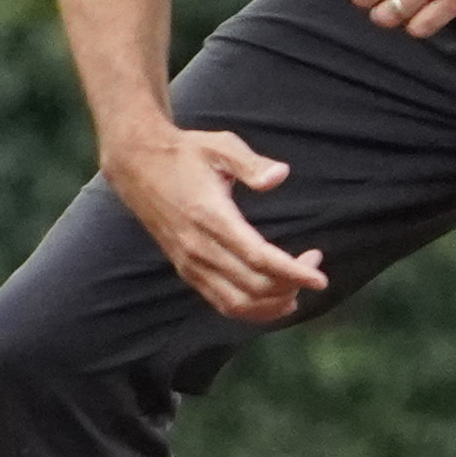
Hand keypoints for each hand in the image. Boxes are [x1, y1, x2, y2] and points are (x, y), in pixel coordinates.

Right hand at [102, 127, 327, 323]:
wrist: (136, 164)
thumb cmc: (184, 153)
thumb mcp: (220, 146)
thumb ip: (251, 163)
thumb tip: (280, 176)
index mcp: (211, 217)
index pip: (258, 258)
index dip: (293, 272)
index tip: (320, 277)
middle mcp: (198, 247)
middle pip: (253, 286)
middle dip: (291, 285)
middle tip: (313, 266)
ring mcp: (189, 262)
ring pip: (236, 303)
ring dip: (271, 305)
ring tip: (296, 292)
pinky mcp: (184, 269)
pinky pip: (219, 302)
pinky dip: (249, 310)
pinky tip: (269, 301)